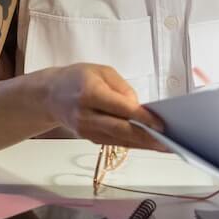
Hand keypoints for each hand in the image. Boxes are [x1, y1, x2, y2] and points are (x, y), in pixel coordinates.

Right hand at [43, 63, 168, 150]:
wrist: (50, 95)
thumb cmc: (78, 78)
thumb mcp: (102, 71)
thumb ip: (123, 88)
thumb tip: (139, 108)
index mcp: (90, 94)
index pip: (121, 109)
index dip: (142, 118)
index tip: (161, 124)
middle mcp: (86, 115)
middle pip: (121, 130)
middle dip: (147, 138)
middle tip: (168, 143)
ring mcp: (86, 130)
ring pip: (119, 140)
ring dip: (143, 145)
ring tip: (165, 147)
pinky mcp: (89, 138)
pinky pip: (114, 142)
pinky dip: (132, 143)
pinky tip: (148, 144)